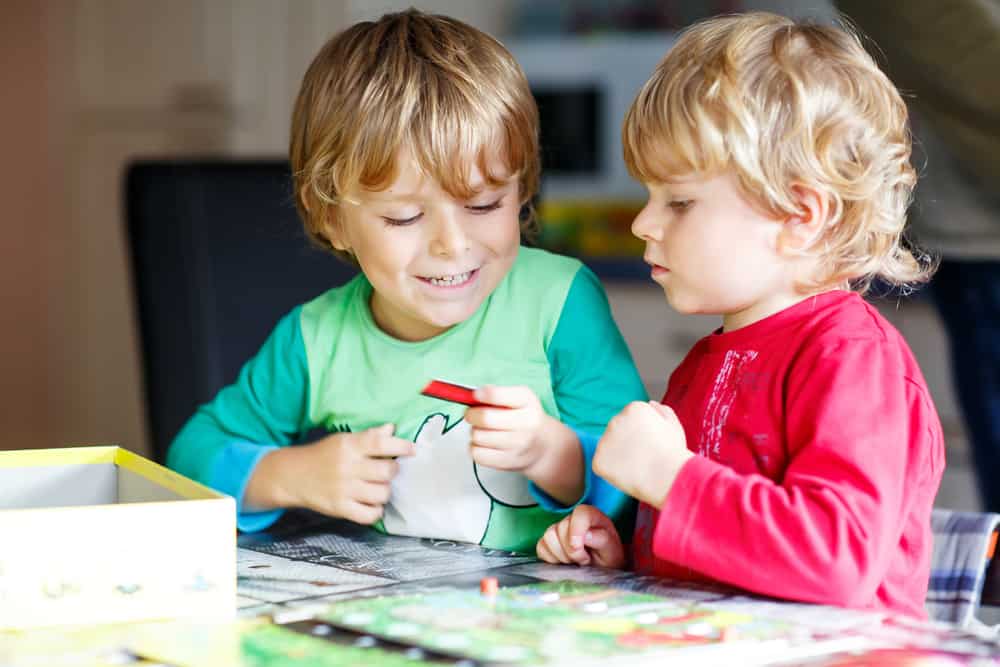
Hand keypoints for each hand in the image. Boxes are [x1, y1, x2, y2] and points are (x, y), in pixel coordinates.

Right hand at [248, 424, 413, 524]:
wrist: (293, 476)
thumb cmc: (323, 455)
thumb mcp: (343, 440)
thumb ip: (369, 436)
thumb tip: (392, 429)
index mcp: (349, 446)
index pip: (380, 443)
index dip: (401, 446)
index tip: (412, 450)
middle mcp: (347, 467)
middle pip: (386, 471)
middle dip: (393, 471)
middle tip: (388, 470)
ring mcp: (343, 489)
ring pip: (382, 494)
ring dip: (385, 491)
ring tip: (378, 487)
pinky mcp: (339, 509)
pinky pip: (369, 515)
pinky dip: (376, 511)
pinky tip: (372, 504)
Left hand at [465, 385, 582, 503]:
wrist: (542, 445)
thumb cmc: (523, 416)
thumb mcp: (518, 398)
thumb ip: (494, 394)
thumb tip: (468, 397)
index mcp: (527, 401)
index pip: (496, 395)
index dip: (481, 395)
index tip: (476, 395)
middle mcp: (526, 423)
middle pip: (484, 418)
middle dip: (471, 414)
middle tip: (471, 414)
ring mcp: (518, 445)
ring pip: (478, 436)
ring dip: (475, 432)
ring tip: (483, 430)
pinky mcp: (507, 462)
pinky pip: (477, 453)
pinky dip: (475, 447)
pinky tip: (484, 444)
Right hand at [536, 505, 625, 568]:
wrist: (601, 569)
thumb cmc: (608, 558)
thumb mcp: (612, 551)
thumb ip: (602, 540)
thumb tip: (587, 534)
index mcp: (592, 516)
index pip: (580, 513)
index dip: (577, 531)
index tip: (580, 550)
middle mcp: (573, 519)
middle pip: (561, 527)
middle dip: (571, 551)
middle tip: (584, 560)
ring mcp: (559, 528)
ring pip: (549, 536)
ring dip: (561, 555)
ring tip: (574, 562)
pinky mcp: (548, 541)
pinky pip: (541, 547)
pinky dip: (552, 559)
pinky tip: (564, 563)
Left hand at [593, 401, 693, 507]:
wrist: (666, 476)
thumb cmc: (673, 453)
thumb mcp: (674, 427)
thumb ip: (662, 412)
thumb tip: (650, 404)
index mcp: (633, 408)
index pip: (631, 420)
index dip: (644, 435)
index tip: (654, 444)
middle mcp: (615, 420)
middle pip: (618, 432)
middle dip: (628, 444)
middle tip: (646, 457)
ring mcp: (604, 440)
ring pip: (609, 449)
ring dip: (620, 457)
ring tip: (639, 467)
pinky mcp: (598, 460)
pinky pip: (603, 466)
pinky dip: (612, 473)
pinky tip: (629, 476)